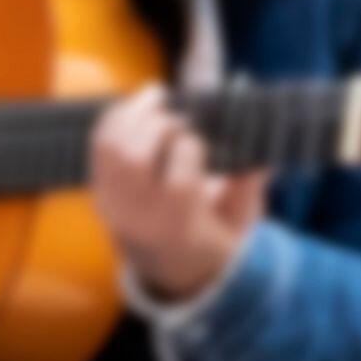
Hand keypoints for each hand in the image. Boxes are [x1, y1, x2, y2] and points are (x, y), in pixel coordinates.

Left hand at [87, 85, 263, 305]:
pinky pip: (98, 148)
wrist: (170, 265)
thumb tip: (262, 151)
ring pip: (113, 148)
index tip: (201, 137)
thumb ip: (247, 185)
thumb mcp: (239, 219)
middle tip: (179, 115)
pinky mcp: (100, 190)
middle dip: (159, 126)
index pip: (180, 183)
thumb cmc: (212, 236)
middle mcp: (140, 217)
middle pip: (134, 159)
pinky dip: (114, 120)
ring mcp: (114, 204)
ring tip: (157, 94)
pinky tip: (135, 106)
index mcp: (179, 228)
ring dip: (133, 113)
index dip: (191, 149)